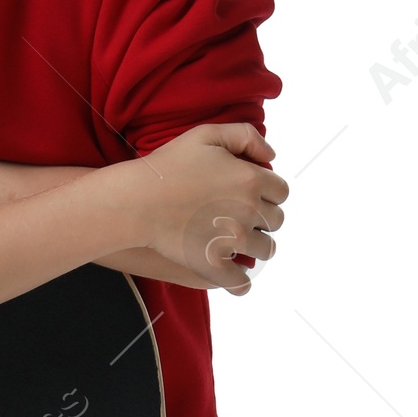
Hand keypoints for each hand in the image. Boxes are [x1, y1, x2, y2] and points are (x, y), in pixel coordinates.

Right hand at [116, 122, 287, 296]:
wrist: (136, 201)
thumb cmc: (167, 166)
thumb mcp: (206, 134)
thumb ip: (244, 136)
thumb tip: (272, 154)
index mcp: (251, 179)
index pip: (281, 192)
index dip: (269, 193)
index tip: (254, 195)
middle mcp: (249, 210)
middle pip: (276, 221)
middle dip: (264, 219)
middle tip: (242, 217)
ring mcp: (234, 241)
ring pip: (265, 249)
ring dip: (255, 246)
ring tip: (236, 242)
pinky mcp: (215, 265)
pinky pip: (241, 281)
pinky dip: (240, 281)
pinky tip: (232, 274)